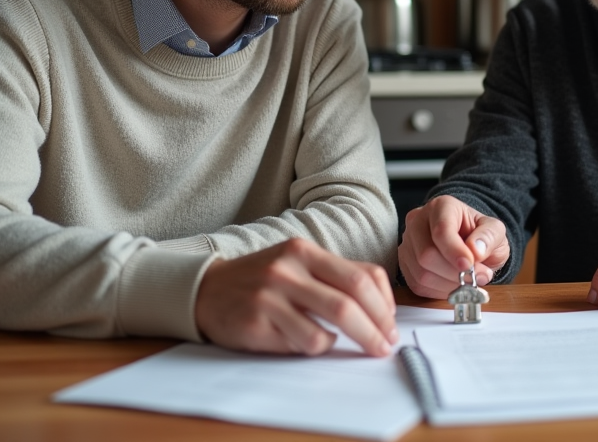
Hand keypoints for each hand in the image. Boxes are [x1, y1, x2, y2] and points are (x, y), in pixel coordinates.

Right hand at [194, 238, 397, 356]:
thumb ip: (335, 277)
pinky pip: (301, 344)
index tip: (391, 325)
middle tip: (384, 347)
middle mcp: (287, 269)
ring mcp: (270, 297)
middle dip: (375, 330)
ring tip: (347, 345)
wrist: (207, 289)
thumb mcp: (298, 263)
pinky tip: (310, 341)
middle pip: (349, 304)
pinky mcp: (256, 324)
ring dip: (347, 344)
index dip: (384, 305)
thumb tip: (382, 307)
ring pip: (326, 330)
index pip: (361, 276)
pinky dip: (316, 347)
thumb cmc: (263, 280)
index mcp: (304, 250)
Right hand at [398, 195, 509, 298]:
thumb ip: (488, 237)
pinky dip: (439, 291)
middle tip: (476, 277)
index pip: (440, 230)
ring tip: (468, 281)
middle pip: (426, 254)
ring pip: (421, 273)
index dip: (454, 251)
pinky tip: (454, 285)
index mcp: (441, 206)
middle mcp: (418, 221)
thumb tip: (475, 251)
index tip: (469, 265)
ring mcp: (408, 243)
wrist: (471, 245)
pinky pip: (417, 285)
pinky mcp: (405, 264)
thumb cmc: (480, 235)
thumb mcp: (495, 231)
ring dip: (448, 284)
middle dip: (453, 272)